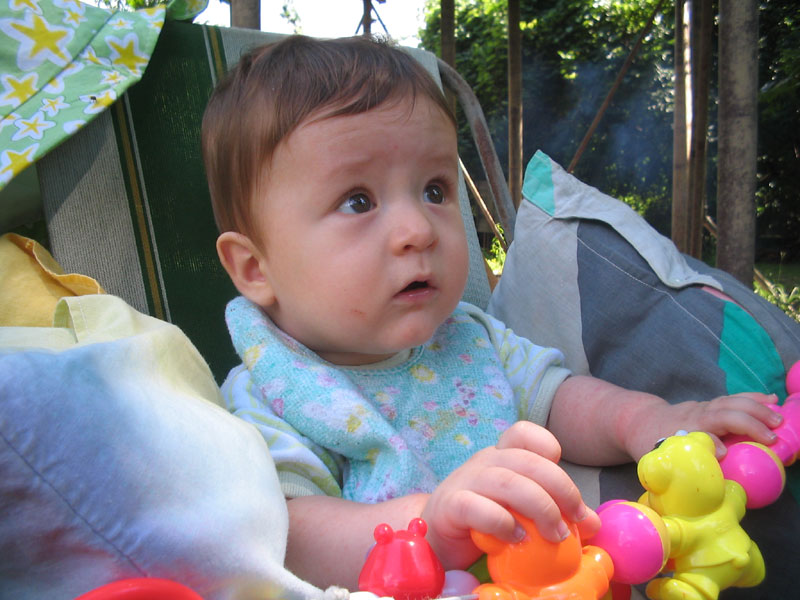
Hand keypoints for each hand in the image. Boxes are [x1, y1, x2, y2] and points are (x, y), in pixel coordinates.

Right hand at [420, 421, 598, 569]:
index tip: (565, 488)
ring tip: (554, 535)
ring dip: (539, 508)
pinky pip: (476, 507)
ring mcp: (465, 481)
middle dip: (560, 489)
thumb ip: (554, 513)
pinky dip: (502, 523)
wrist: (435, 540)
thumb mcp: (523, 514)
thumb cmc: (484, 523)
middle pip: (526, 459)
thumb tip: (593, 524)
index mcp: (502, 456)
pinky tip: (515, 539)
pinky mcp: (450, 506)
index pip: (524, 432)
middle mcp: (485, 462)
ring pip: (506, 481)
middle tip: (574, 522)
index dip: (549, 448)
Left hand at [628, 392, 781, 460]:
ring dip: (756, 408)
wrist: (640, 420)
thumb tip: (699, 486)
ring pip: (730, 403)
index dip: (711, 443)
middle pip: (722, 414)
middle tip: (772, 436)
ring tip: (778, 415)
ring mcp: (703, 408)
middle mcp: (695, 417)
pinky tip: (770, 400)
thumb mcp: (655, 461)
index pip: (699, 435)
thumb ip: (673, 473)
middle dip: (748, 423)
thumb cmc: (650, 444)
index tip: (723, 452)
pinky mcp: (710, 405)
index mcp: (683, 432)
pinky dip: (753, 399)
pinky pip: (733, 400)